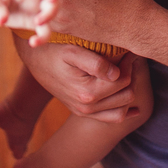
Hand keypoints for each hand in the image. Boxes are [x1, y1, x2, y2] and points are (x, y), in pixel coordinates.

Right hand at [15, 38, 138, 122]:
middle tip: (128, 60)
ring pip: (123, 108)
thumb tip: (116, 74)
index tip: (127, 52)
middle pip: (127, 95)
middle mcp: (87, 107)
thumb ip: (96, 63)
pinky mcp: (84, 112)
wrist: (36, 60)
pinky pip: (113, 117)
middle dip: (131, 76)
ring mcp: (85, 112)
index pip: (123, 81)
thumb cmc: (54, 50)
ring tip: (125, 72)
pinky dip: (125, 109)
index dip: (129, 64)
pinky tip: (129, 97)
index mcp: (87, 92)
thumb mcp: (72, 51)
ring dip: (128, 90)